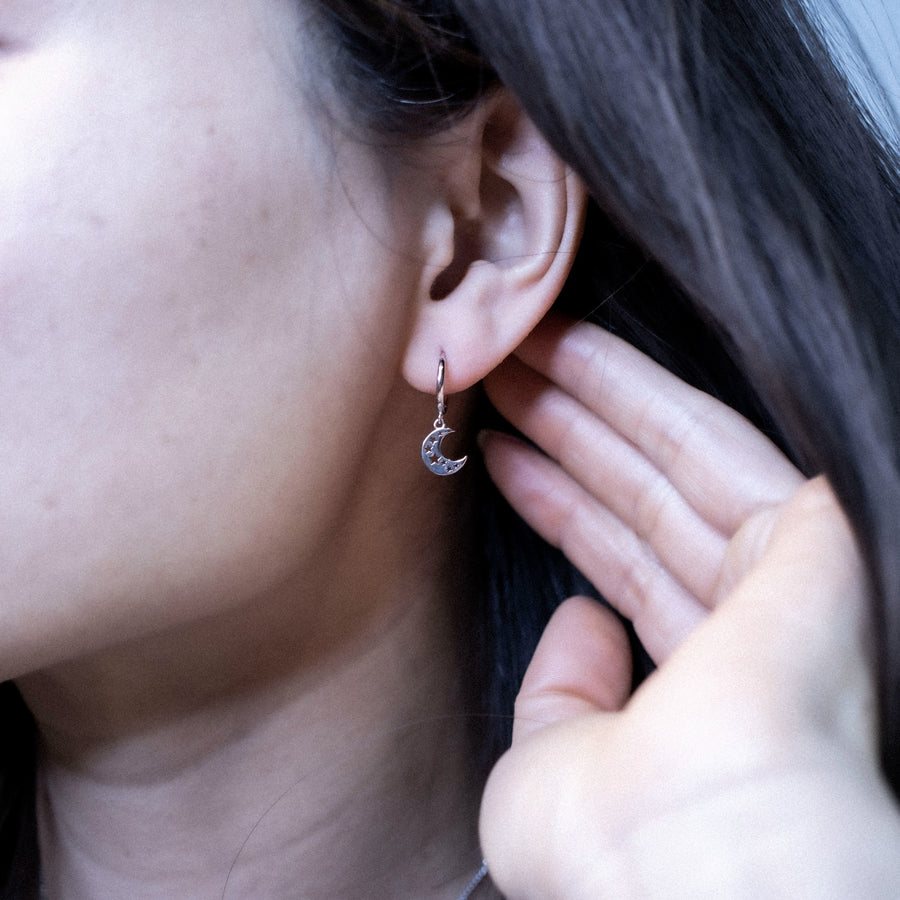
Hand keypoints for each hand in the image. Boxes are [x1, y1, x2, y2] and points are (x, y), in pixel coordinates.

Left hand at [478, 317, 899, 897]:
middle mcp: (743, 629)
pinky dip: (633, 392)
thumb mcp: (550, 772)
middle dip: (564, 436)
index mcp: (695, 692)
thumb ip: (562, 694)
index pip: (620, 570)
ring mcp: (779, 578)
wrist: (710, 864)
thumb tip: (580, 617)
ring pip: (665, 462)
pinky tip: (566, 358)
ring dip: (586, 401)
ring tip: (515, 353)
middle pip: (637, 503)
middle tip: (498, 379)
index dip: (556, 507)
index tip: (497, 456)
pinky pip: (705, 442)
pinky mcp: (810, 532)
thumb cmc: (622, 848)